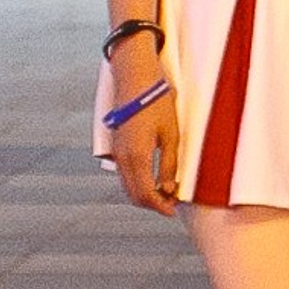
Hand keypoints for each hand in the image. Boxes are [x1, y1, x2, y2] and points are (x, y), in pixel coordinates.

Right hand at [105, 58, 180, 217]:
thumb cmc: (157, 103)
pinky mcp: (117, 145)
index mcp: (136, 156)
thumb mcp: (171, 134)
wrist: (136, 78)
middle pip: (133, 193)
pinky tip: (153, 178)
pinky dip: (137, 181)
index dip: (158, 206)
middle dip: (151, 203)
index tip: (172, 211)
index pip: (144, 194)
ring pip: (127, 184)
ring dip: (143, 193)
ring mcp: (116, 151)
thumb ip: (170, 164)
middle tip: (170, 204)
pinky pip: (124, 172)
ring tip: (165, 192)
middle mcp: (121, 157)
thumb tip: (169, 189)